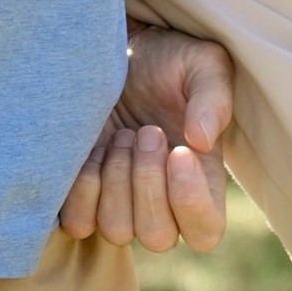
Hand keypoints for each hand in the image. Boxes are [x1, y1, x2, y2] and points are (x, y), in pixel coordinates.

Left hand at [58, 22, 232, 252]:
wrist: (119, 54)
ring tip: (121, 135)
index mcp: (203, 182)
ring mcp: (120, 207)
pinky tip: (95, 148)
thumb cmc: (169, 61)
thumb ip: (213, 99)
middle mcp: (164, 205)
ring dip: (117, 179)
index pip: (205, 232)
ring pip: (117, 230)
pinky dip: (84, 186)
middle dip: (148, 179)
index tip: (178, 152)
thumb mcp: (203, 65)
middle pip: (157, 236)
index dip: (191, 202)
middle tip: (145, 131)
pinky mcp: (84, 199)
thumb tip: (201, 141)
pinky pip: (78, 222)